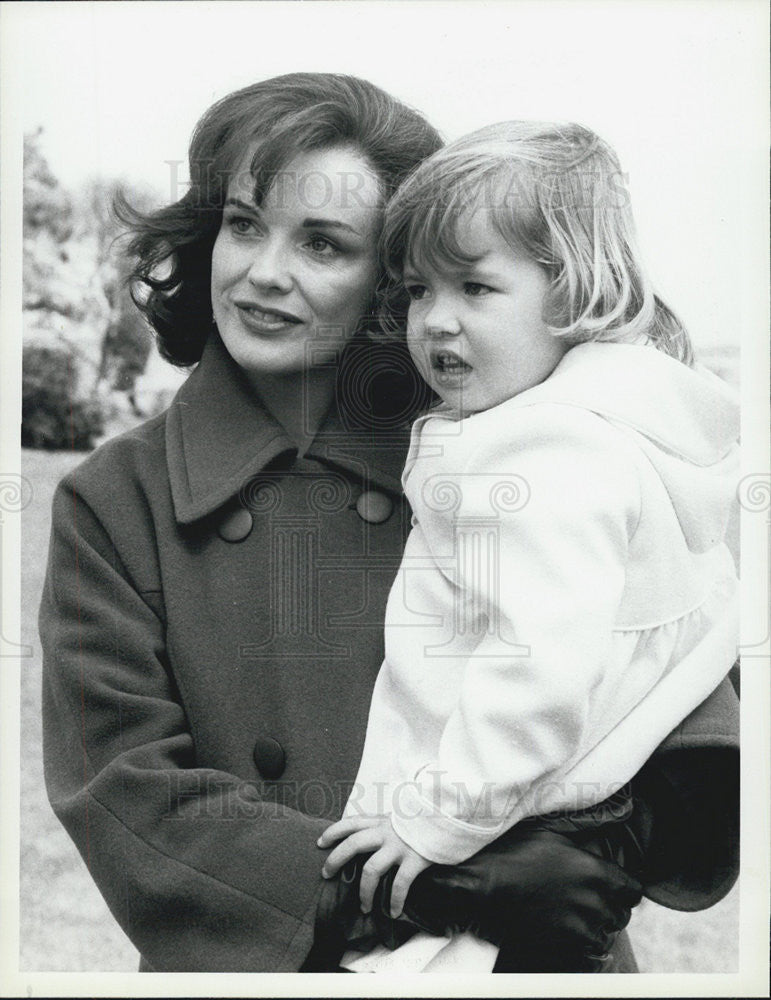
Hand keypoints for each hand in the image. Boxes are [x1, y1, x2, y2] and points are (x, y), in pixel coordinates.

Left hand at [318, 815, 430, 916]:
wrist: (448, 817)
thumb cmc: (423, 820)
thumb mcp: (399, 817)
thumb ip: (384, 826)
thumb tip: (370, 838)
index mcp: (381, 821)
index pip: (351, 823)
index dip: (333, 832)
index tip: (320, 843)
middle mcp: (386, 832)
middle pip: (353, 844)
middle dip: (335, 860)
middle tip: (326, 874)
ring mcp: (399, 847)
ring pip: (371, 870)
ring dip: (364, 892)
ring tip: (363, 907)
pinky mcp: (414, 860)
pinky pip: (399, 884)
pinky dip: (394, 900)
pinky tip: (392, 911)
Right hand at [401, 826, 641, 970]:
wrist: (484, 889)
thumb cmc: (515, 854)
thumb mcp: (550, 831)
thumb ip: (586, 828)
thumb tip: (615, 814)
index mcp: (595, 872)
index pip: (633, 890)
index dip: (624, 888)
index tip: (612, 885)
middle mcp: (593, 903)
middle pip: (621, 915)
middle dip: (610, 907)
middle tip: (590, 898)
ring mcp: (579, 929)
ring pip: (605, 935)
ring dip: (597, 927)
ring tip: (577, 915)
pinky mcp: (564, 947)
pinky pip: (589, 953)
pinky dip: (584, 944)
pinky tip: (568, 931)